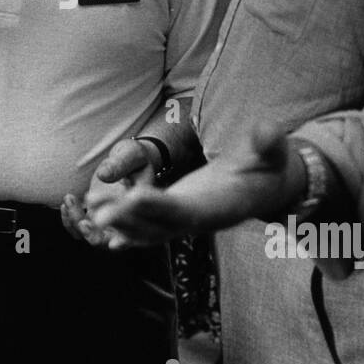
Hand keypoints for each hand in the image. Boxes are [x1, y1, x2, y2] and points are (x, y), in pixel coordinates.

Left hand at [60, 139, 153, 248]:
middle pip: (109, 241)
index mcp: (141, 210)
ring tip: (70, 199)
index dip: (123, 240)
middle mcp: (125, 222)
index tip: (107, 235)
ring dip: (76, 224)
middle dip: (94, 236)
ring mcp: (108, 221)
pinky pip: (79, 228)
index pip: (133, 229)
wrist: (127, 158)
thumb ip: (120, 164)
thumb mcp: (131, 154)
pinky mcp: (95, 215)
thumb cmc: (134, 155)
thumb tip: (103, 175)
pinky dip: (70, 220)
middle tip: (83, 223)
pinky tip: (67, 202)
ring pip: (91, 236)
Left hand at [87, 122, 298, 247]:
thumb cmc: (268, 168)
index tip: (134, 197)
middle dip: (130, 222)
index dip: (161, 205)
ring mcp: (188, 224)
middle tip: (98, 216)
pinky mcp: (178, 219)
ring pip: (150, 232)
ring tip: (90, 216)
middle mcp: (201, 221)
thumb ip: (270, 144)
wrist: (267, 188)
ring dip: (120, 226)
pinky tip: (103, 233)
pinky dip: (126, 232)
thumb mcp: (273, 154)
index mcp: (220, 206)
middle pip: (161, 226)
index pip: (187, 209)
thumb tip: (268, 130)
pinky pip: (150, 230)